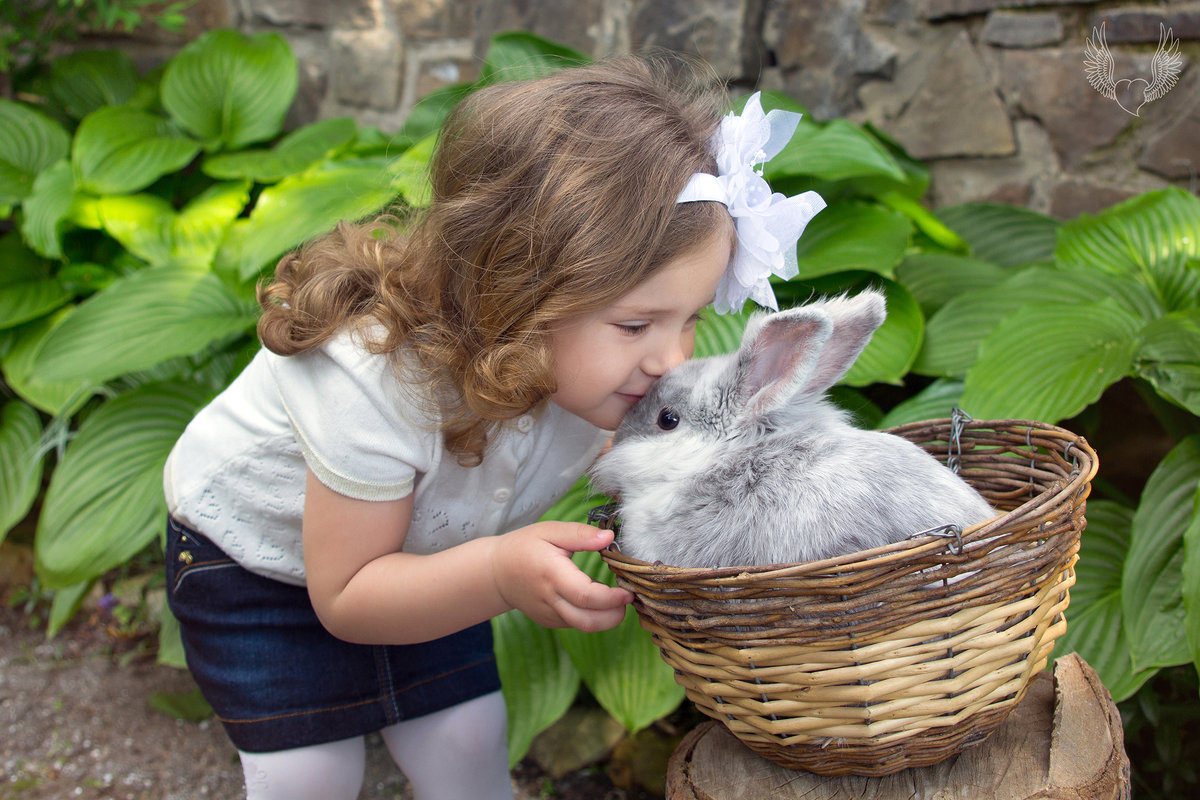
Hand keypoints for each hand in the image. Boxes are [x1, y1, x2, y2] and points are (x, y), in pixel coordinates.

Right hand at [491, 522, 632, 631]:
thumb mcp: (550, 531)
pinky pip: (576, 623)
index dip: (611, 598)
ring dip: (607, 618)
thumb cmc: (525, 547)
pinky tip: (599, 601)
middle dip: (615, 615)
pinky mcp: (550, 621)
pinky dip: (593, 616)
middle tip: (629, 597)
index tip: (628, 591)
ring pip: (584, 626)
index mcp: (552, 575)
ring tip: (618, 600)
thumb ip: (581, 534)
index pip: (585, 596)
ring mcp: (549, 614)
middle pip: (588, 620)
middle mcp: (550, 599)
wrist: (497, 572)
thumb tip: (609, 538)